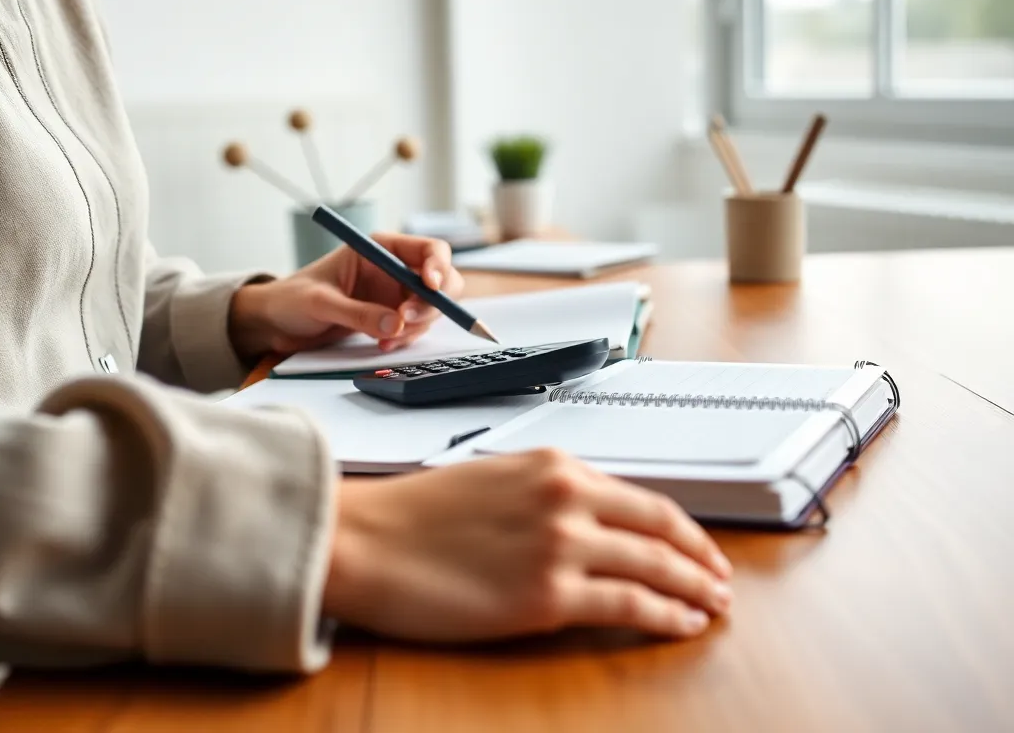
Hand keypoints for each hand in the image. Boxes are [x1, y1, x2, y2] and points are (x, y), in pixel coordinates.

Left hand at [228, 234, 463, 359]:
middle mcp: (394, 269)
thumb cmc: (292, 299)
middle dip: (433, 303)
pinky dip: (407, 338)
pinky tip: (384, 344)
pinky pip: (416, 329)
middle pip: (442, 281)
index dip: (439, 267)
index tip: (431, 289)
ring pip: (432, 309)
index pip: (430, 250)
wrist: (277, 323)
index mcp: (380, 248)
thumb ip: (358, 312)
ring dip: (418, 326)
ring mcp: (396, 294)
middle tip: (408, 321)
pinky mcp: (392, 318)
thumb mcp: (320, 302)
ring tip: (386, 339)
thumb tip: (395, 324)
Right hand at [322, 449, 732, 641]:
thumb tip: (592, 523)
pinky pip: (629, 606)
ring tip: (713, 605)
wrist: (366, 539)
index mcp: (555, 465)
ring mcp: (561, 545)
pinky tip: (682, 623)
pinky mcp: (547, 597)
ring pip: (657, 568)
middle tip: (722, 579)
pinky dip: (666, 616)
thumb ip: (550, 497)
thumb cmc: (416, 513)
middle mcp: (567, 497)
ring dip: (695, 589)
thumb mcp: (497, 481)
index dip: (683, 527)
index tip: (700, 545)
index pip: (643, 497)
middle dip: (702, 558)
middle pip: (662, 529)